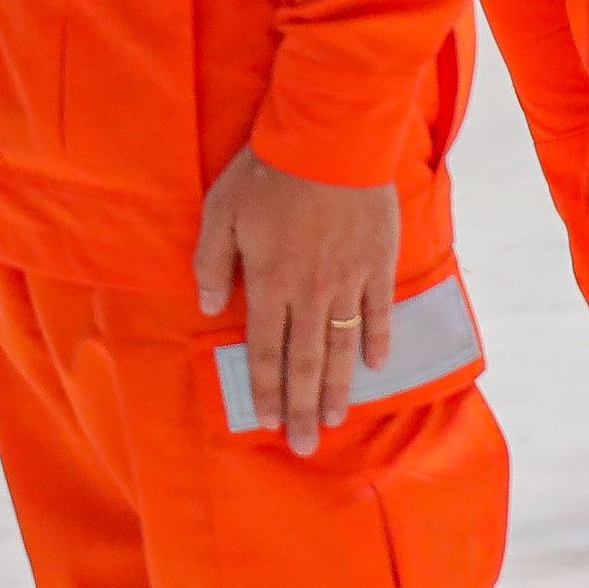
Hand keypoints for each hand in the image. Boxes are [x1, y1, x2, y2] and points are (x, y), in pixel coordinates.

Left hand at [191, 146, 401, 456]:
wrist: (329, 140)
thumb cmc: (266, 173)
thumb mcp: (219, 212)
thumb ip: (210, 262)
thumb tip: (208, 307)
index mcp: (269, 283)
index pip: (265, 350)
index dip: (266, 389)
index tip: (268, 422)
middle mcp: (310, 292)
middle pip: (305, 363)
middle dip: (302, 408)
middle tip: (304, 447)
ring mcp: (349, 281)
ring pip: (342, 347)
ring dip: (338, 388)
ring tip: (335, 420)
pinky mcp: (378, 263)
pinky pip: (380, 312)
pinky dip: (378, 341)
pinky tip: (376, 367)